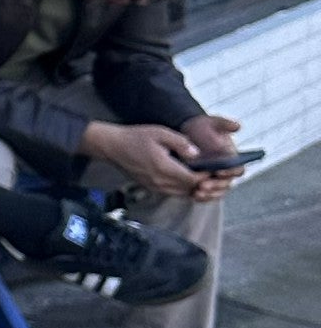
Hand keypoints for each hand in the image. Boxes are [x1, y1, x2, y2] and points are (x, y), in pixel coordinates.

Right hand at [82, 119, 216, 199]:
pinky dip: (184, 188)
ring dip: (194, 188)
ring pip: (183, 194)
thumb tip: (197, 154)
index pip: (193, 180)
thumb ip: (181, 143)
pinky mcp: (152, 188)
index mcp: (164, 168)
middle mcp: (160, 182)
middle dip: (203, 184)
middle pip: (190, 190)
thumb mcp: (160, 133)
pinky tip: (186, 178)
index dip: (207, 176)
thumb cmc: (135, 137)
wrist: (113, 147)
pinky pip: (173, 193)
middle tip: (213, 174)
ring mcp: (155, 187)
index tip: (214, 168)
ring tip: (202, 176)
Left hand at [181, 113, 243, 190]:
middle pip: (227, 183)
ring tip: (198, 192)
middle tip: (204, 185)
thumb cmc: (203, 127)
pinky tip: (194, 196)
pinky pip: (208, 195)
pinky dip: (203, 197)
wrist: (188, 134)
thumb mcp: (211, 122)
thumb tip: (237, 126)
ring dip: (210, 193)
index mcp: (232, 158)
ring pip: (218, 191)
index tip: (218, 170)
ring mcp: (217, 179)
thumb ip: (224, 123)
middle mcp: (227, 171)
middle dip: (216, 185)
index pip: (237, 169)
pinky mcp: (206, 184)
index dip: (230, 171)